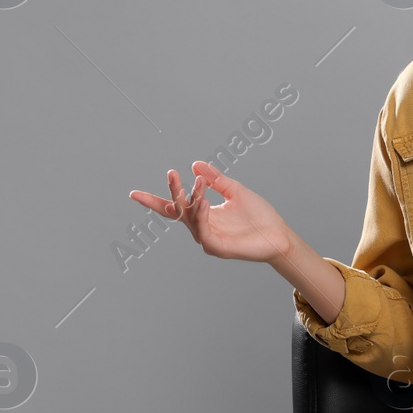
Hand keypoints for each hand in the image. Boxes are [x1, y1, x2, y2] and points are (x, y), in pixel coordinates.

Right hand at [129, 161, 291, 263]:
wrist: (278, 234)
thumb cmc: (259, 215)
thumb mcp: (235, 191)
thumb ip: (216, 179)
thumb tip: (195, 164)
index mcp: (202, 215)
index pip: (174, 207)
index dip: (153, 201)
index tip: (133, 194)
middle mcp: (201, 228)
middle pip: (178, 211)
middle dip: (173, 192)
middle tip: (171, 174)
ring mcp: (208, 240)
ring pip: (190, 219)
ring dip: (191, 200)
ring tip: (197, 183)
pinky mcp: (217, 248)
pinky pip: (203, 232)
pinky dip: (201, 217)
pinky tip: (204, 203)